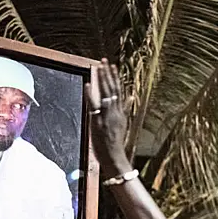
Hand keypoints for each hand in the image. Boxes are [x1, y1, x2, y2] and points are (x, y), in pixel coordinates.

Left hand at [86, 59, 128, 173]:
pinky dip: (90, 94)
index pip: (119, 91)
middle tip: (104, 60)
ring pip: (105, 94)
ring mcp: (107, 116)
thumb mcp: (122, 125)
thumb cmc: (116, 145)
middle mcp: (115, 112)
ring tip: (98, 66)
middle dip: (108, 74)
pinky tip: (88, 84)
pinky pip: (94, 105)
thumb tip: (129, 97)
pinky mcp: (98, 122)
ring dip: (101, 79)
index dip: (115, 78)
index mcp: (121, 113)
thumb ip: (123, 110)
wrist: (115, 158)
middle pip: (112, 89)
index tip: (113, 66)